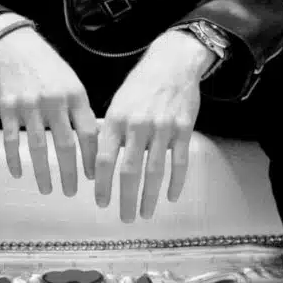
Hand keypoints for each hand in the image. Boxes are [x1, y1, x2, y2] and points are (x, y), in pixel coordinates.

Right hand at [0, 28, 97, 196]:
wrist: (13, 44)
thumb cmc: (47, 65)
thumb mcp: (71, 81)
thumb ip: (81, 109)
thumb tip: (96, 140)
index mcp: (75, 95)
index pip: (88, 133)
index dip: (92, 158)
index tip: (95, 178)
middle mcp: (54, 101)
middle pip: (65, 145)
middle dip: (70, 173)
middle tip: (72, 192)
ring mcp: (29, 105)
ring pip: (38, 147)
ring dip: (43, 172)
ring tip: (48, 189)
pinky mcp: (7, 107)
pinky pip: (11, 140)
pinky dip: (15, 159)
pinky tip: (19, 173)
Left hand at [94, 32, 206, 222]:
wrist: (171, 63)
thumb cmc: (140, 84)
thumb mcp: (117, 103)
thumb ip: (110, 132)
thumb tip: (99, 165)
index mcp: (116, 119)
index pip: (104, 159)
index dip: (101, 184)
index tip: (100, 202)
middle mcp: (138, 125)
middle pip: (129, 171)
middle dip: (126, 199)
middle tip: (124, 218)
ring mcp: (162, 128)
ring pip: (155, 171)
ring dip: (149, 197)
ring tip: (144, 213)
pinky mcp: (183, 129)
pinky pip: (179, 162)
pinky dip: (176, 182)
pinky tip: (171, 197)